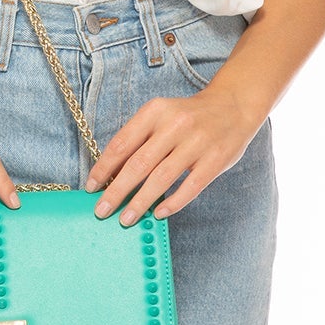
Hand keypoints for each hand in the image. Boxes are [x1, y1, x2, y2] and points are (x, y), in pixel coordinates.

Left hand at [82, 89, 262, 224]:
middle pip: (138, 164)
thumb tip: (111, 173)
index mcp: (155, 111)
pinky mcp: (215, 159)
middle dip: (117, 191)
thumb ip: (140, 139)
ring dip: (140, 202)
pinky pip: (190, 187)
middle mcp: (175, 125)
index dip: (104, 167)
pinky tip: (158, 214)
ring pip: (161, 178)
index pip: (122, 143)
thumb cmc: (189, 116)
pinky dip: (172, 203)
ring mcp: (197, 142)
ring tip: (126, 218)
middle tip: (102, 210)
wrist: (233, 105)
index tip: (91, 187)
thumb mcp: (161, 115)